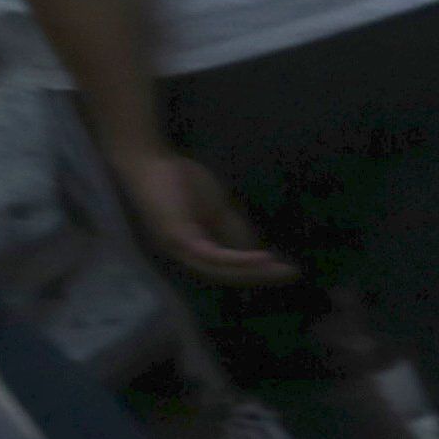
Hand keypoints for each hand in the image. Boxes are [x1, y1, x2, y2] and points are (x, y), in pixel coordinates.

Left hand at [112, 143, 297, 287]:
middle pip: (227, 274)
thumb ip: (231, 225)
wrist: (148, 163)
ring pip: (221, 270)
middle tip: (291, 274)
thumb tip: (252, 245)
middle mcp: (187, 254)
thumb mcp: (214, 206)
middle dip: (260, 276)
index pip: (229, 266)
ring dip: (253, 272)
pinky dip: (239, 259)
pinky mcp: (179, 238)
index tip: (285, 267)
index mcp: (195, 247)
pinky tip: (262, 257)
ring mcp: (181, 248)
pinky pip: (213, 256)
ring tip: (279, 270)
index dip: (256, 269)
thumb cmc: (177, 180)